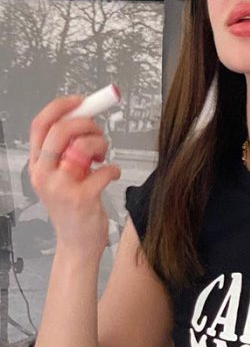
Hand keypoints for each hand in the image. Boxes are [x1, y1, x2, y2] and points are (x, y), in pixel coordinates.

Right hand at [27, 94, 120, 253]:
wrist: (76, 244)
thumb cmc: (72, 209)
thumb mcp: (60, 178)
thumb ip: (67, 151)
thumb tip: (85, 120)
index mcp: (37, 165)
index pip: (40, 125)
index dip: (61, 107)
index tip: (81, 102)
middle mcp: (45, 174)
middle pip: (61, 131)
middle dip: (86, 124)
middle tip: (98, 132)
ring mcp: (62, 187)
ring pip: (82, 147)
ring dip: (101, 145)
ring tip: (103, 157)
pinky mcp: (82, 198)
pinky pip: (104, 171)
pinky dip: (113, 169)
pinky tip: (111, 174)